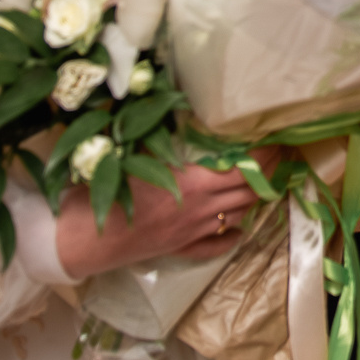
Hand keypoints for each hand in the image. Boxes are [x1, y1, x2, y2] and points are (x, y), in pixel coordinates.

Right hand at [55, 144, 281, 276]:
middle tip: (277, 156)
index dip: (263, 155)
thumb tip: (168, 109)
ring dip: (253, 199)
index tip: (275, 140)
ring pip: (237, 215)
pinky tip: (239, 228)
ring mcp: (192, 232)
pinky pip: (216, 245)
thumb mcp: (131, 155)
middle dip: (267, 173)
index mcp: (191, 182)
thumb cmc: (102, 192)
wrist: (82, 240)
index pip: (243, 168)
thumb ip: (158, 138)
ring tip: (262, 182)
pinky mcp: (180, 249)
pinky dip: (232, 234)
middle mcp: (200, 209)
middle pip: (248, 191)